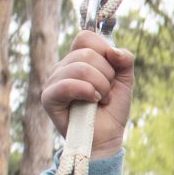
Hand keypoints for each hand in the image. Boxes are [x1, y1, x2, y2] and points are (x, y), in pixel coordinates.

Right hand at [42, 29, 136, 156]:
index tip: (112, 70)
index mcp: (77, 58)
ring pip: (79, 68)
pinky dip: (86, 91)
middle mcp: (63, 67)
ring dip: (100, 85)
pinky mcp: (48, 98)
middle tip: (107, 91)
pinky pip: (66, 85)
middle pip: (86, 53)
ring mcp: (53, 81)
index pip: (86, 37)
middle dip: (106, 74)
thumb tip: (113, 51)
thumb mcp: (125, 80)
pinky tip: (93, 101)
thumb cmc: (112, 109)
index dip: (104, 50)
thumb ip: (125, 60)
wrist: (107, 137)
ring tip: (101, 99)